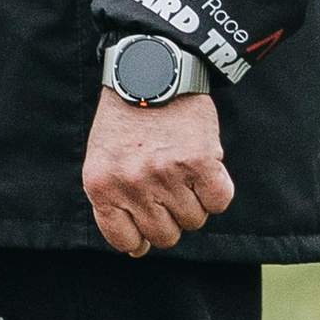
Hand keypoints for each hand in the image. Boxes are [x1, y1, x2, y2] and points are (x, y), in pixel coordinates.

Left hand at [82, 84, 234, 257]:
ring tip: (184, 169)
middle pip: (165, 236)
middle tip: (170, 186)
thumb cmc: (126, 119)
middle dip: (171, 216)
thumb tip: (137, 251)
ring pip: (194, 221)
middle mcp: (131, 183)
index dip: (143, 234)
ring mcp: (165, 173)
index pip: (127, 241)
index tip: (150, 214)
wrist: (153, 68)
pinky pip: (219, 201)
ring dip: (195, 200)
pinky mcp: (200, 161)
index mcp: (100, 186)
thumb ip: (114, 205)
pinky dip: (218, 189)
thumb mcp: (103, 160)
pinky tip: (206, 167)